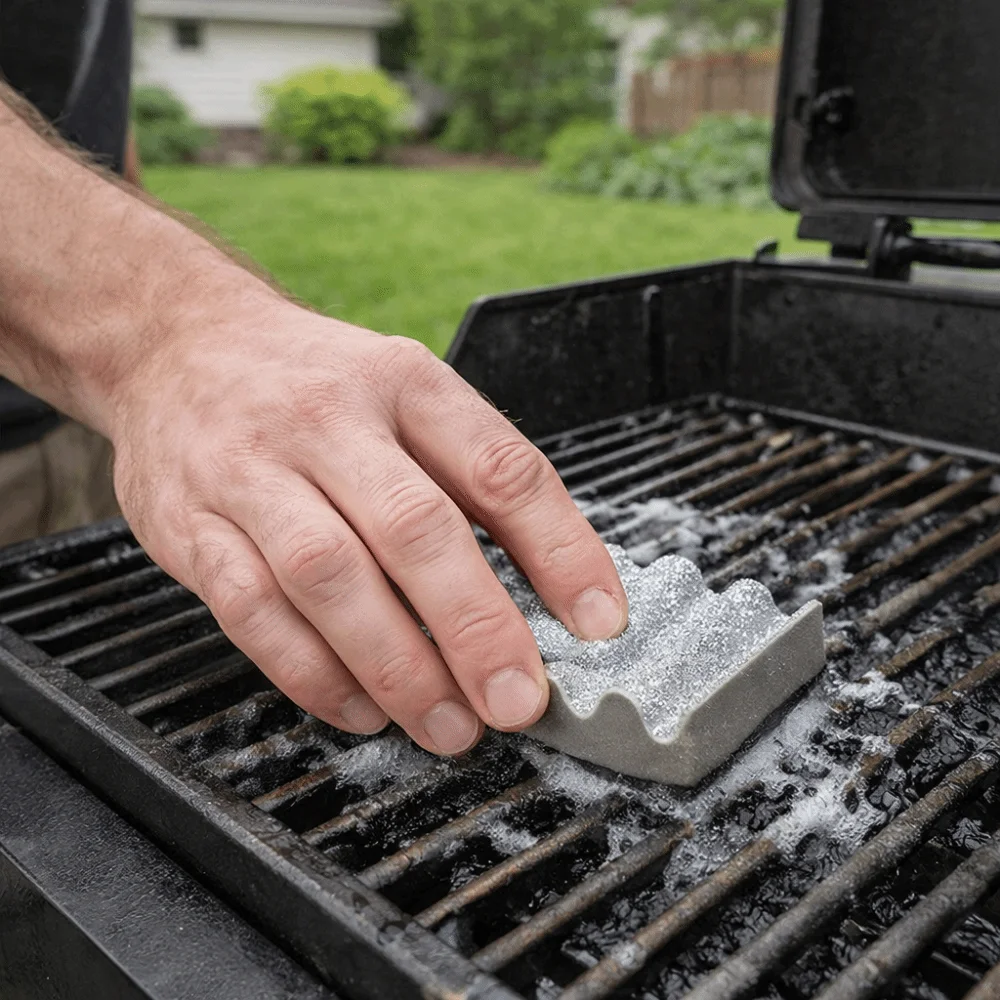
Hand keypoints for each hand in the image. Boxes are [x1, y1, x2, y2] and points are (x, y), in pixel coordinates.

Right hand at [111, 302, 628, 755]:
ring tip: (449, 725)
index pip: (500, 467)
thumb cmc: (313, 386)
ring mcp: (251, 472)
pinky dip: (313, 673)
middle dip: (475, 627)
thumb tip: (553, 582)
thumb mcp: (402, 392)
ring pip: (329, 578)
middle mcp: (327, 421)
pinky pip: (253, 610)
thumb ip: (469, 475)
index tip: (600, 622)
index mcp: (403, 382)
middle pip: (414, 528)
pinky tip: (362, 707)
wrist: (174, 344)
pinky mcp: (191, 526)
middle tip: (517, 701)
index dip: (561, 550)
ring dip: (398, 666)